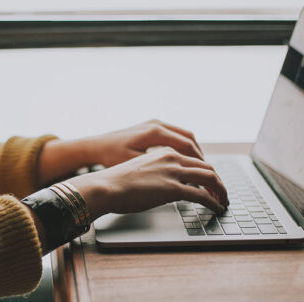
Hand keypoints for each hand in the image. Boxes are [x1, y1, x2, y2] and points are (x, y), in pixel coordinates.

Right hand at [67, 146, 227, 220]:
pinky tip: (216, 208)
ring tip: (223, 201)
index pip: (194, 159)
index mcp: (164, 152)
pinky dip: (213, 202)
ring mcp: (173, 172)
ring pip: (210, 178)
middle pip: (207, 167)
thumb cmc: (115, 182)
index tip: (210, 182)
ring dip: (220, 191)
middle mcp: (172, 158)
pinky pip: (202, 195)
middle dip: (218, 181)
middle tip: (222, 192)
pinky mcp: (173, 189)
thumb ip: (155, 173)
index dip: (206, 172)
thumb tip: (161, 186)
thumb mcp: (139, 171)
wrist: (105, 186)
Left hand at [85, 119, 203, 167]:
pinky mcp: (150, 127)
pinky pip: (174, 135)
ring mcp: (153, 123)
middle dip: (200, 156)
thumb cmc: (111, 157)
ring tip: (199, 167)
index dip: (199, 161)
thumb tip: (180, 177)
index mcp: (154, 132)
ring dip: (192, 151)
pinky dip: (183, 147)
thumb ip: (158, 169)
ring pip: (183, 135)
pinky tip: (183, 160)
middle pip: (189, 138)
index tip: (206, 174)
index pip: (187, 145)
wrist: (95, 146)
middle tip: (207, 172)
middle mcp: (156, 124)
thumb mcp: (135, 165)